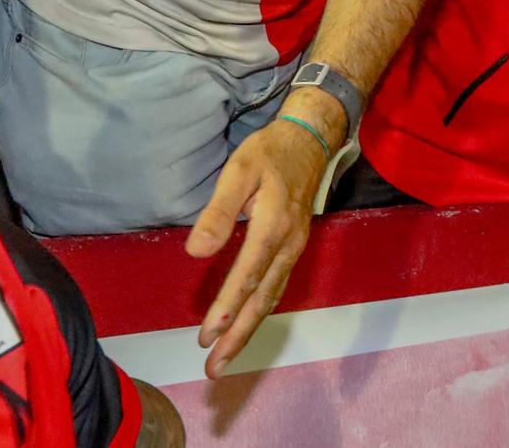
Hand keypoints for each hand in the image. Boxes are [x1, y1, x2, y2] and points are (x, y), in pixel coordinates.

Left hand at [185, 109, 328, 377]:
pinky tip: (246, 324)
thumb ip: (219, 211)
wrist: (311, 140)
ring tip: (224, 358)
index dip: (227, 308)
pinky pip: (277, 287)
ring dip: (247, 331)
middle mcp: (288, 244)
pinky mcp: (294, 247)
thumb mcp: (238, 170)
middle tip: (213, 369)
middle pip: (262, 298)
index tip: (207, 336)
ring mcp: (294, 247)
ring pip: (270, 298)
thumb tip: (197, 252)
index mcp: (272, 225)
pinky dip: (260, 312)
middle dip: (237, 336)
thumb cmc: (269, 152)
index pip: (247, 275)